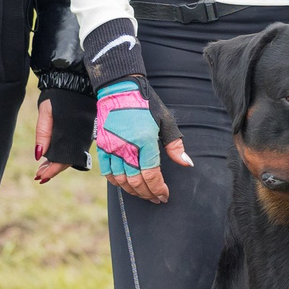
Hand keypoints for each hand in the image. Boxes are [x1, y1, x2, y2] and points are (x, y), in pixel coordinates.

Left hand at [35, 83, 93, 181]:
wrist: (74, 81)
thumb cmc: (57, 95)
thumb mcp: (46, 113)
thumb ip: (43, 133)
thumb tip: (38, 156)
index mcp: (70, 135)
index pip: (62, 160)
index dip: (51, 170)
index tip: (40, 178)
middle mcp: (79, 138)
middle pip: (66, 160)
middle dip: (52, 169)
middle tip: (39, 176)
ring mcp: (83, 135)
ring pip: (70, 154)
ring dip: (57, 163)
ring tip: (43, 169)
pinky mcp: (83, 131)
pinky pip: (73, 147)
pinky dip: (63, 154)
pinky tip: (53, 155)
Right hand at [93, 81, 192, 202]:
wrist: (119, 89)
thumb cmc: (146, 105)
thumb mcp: (166, 122)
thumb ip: (175, 146)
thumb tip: (187, 164)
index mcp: (145, 141)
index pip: (151, 175)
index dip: (158, 189)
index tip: (165, 195)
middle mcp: (126, 147)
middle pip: (136, 181)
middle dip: (148, 194)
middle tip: (156, 198)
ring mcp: (112, 148)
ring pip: (121, 180)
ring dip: (133, 191)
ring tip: (143, 194)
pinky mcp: (102, 146)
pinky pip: (107, 172)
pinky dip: (116, 182)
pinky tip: (126, 185)